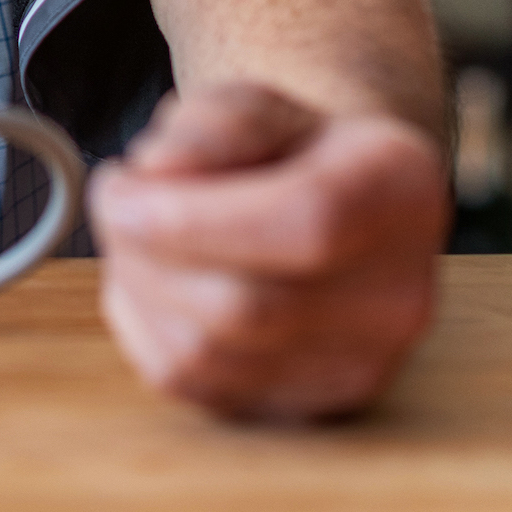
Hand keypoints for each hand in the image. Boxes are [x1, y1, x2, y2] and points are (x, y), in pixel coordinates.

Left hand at [91, 81, 448, 420]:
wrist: (330, 208)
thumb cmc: (285, 148)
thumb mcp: (255, 101)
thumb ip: (211, 124)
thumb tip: (156, 172)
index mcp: (398, 190)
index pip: (305, 222)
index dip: (193, 216)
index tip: (121, 186)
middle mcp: (398, 295)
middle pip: (246, 305)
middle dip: (146, 249)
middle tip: (113, 197)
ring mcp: (360, 366)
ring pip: (207, 353)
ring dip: (137, 285)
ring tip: (135, 232)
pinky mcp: (307, 410)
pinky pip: (191, 385)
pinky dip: (144, 326)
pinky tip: (152, 278)